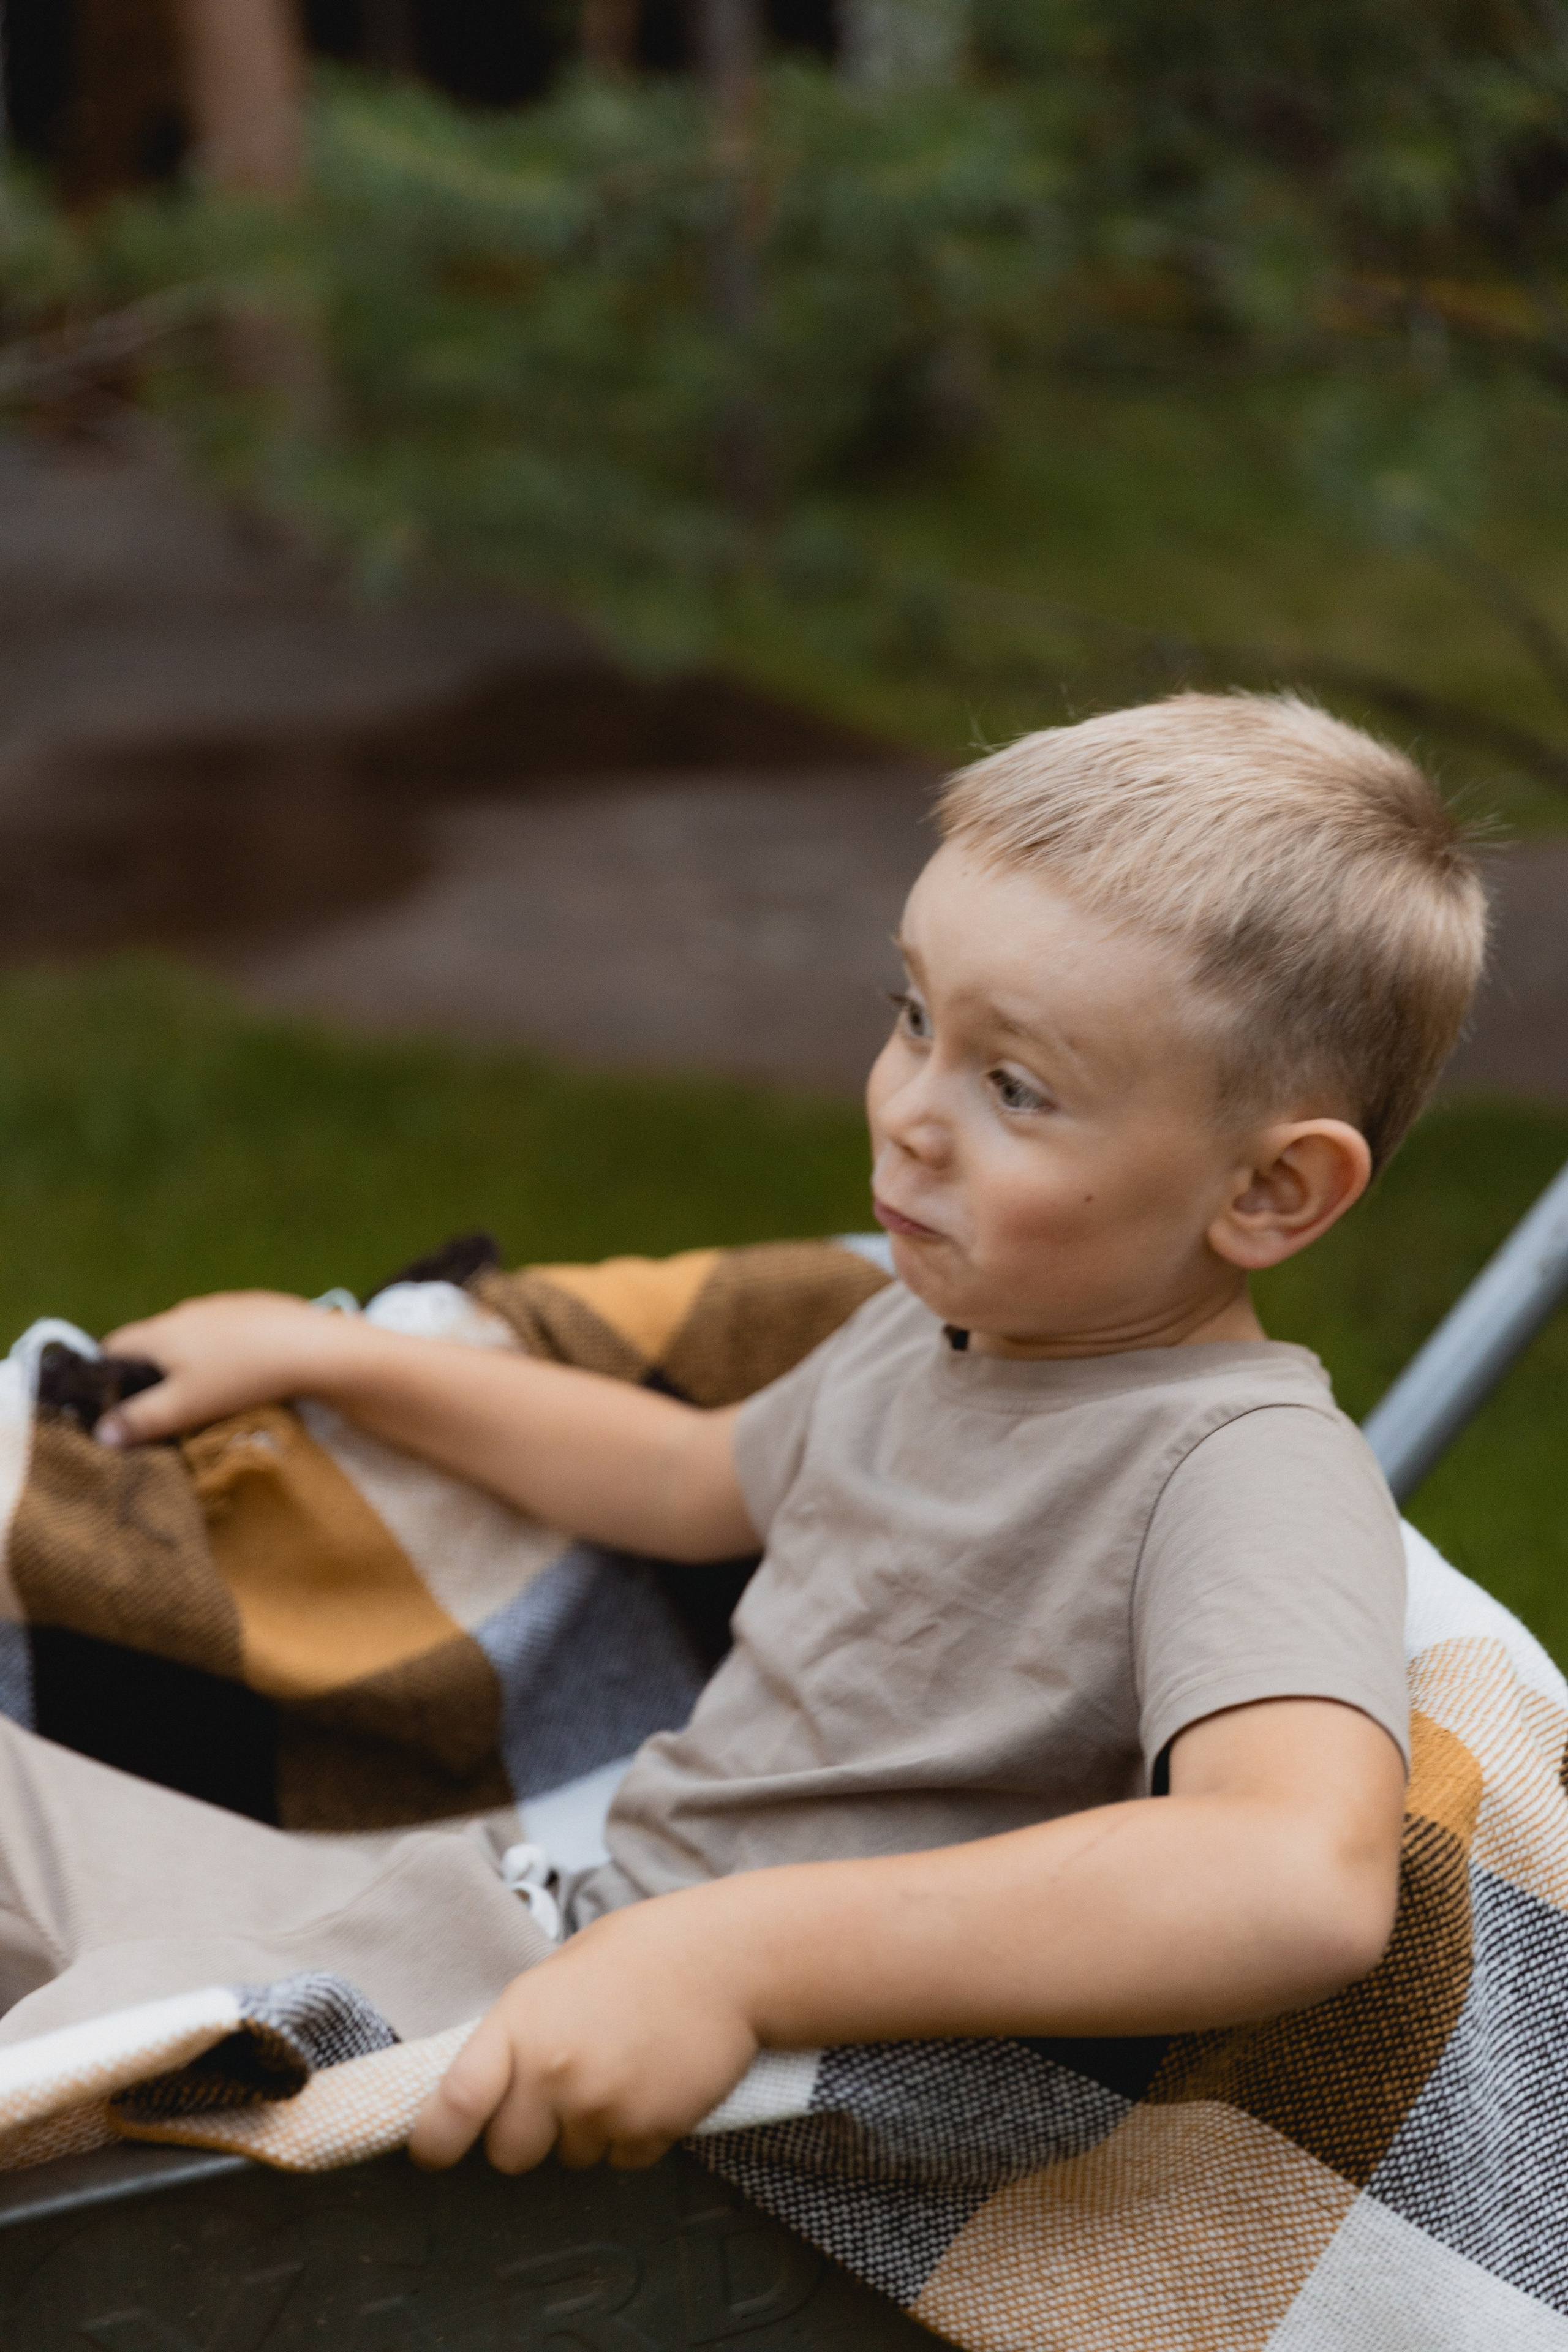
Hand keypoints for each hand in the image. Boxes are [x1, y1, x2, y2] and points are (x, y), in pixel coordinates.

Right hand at [95, 1291, 352, 1444]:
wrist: (310, 1347)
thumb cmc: (239, 1377)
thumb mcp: (184, 1406)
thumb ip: (141, 1419)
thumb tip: (101, 1434)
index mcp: (161, 1331)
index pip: (115, 1345)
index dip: (106, 1371)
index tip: (112, 1399)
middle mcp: (186, 1310)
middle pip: (153, 1340)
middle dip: (150, 1369)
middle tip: (160, 1404)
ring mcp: (223, 1305)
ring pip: (191, 1334)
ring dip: (189, 1358)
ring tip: (204, 1390)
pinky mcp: (256, 1307)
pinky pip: (226, 1329)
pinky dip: (224, 1349)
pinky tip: (243, 1369)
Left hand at [409, 1889, 760, 2172]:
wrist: (726, 1959)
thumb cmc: (642, 1953)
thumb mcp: (559, 1974)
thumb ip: (521, 2030)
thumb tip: (490, 2080)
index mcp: (521, 2023)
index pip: (453, 2104)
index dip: (432, 2141)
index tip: (430, 2153)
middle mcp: (553, 2072)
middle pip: (509, 2153)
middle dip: (526, 2135)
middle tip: (558, 2094)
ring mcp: (602, 2105)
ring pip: (570, 2158)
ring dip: (587, 2131)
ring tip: (620, 2070)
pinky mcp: (649, 2130)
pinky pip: (621, 2160)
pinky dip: (633, 2136)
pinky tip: (651, 2084)